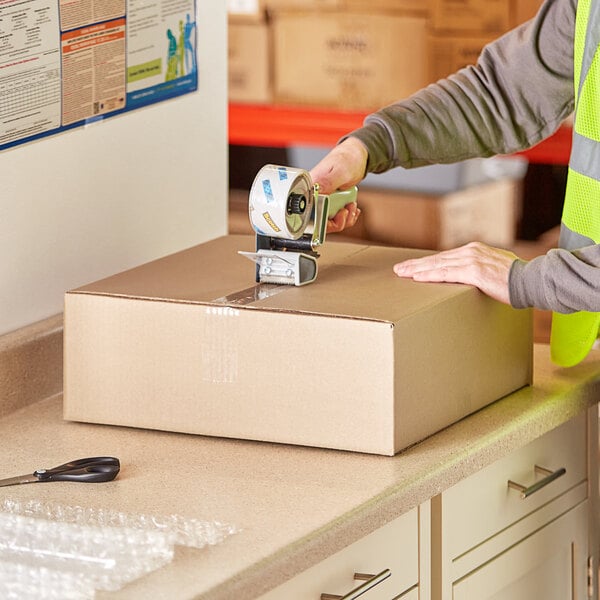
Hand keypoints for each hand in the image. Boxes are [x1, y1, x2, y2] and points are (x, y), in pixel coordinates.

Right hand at [309, 137, 367, 232]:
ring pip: (329, 221)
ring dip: (344, 219)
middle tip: (346, 211)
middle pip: (318, 222)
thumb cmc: (346, 159)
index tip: (337, 215)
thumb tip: (315, 195)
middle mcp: (314, 196)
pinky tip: (352, 208)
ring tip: (351, 207)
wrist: (356, 156)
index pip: (308, 215)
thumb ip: (327, 183)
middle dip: (336, 222)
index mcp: (310, 189)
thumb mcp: (338, 171)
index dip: (322, 222)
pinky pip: (335, 217)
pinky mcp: (330, 202)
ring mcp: (322, 200)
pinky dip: (346, 217)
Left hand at [393, 242, 517, 304]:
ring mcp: (472, 260)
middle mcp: (471, 251)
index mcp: (474, 250)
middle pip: (437, 259)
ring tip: (402, 273)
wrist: (532, 281)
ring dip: (417, 269)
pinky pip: (446, 274)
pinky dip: (430, 275)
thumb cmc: (515, 280)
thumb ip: (478, 270)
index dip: (426, 262)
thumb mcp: (493, 269)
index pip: (444, 257)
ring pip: (438, 265)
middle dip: (416, 264)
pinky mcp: (474, 271)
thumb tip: (467, 279)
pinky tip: (417, 278)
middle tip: (399, 269)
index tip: (412, 266)